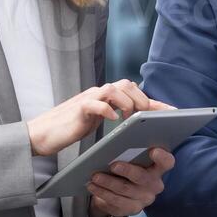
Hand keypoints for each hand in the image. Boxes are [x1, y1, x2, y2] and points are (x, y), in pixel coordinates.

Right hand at [27, 81, 169, 155]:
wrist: (43, 133)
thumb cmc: (72, 127)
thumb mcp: (98, 121)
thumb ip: (115, 116)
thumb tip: (140, 123)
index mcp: (106, 96)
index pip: (134, 93)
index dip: (155, 101)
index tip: (174, 112)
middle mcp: (99, 93)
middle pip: (126, 84)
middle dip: (141, 98)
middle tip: (147, 116)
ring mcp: (88, 99)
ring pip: (112, 89)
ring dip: (127, 102)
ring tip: (131, 117)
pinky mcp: (78, 109)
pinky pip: (94, 103)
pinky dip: (106, 109)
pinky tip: (114, 119)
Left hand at [88, 146, 175, 216]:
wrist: (122, 194)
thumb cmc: (128, 171)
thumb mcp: (132, 161)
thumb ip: (131, 155)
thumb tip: (116, 146)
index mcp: (158, 169)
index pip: (167, 162)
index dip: (162, 157)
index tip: (153, 150)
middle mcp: (155, 185)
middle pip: (142, 178)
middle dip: (127, 171)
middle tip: (113, 165)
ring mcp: (144, 199)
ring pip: (124, 190)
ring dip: (108, 182)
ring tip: (95, 176)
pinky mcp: (132, 209)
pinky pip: (115, 201)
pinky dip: (102, 193)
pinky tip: (93, 187)